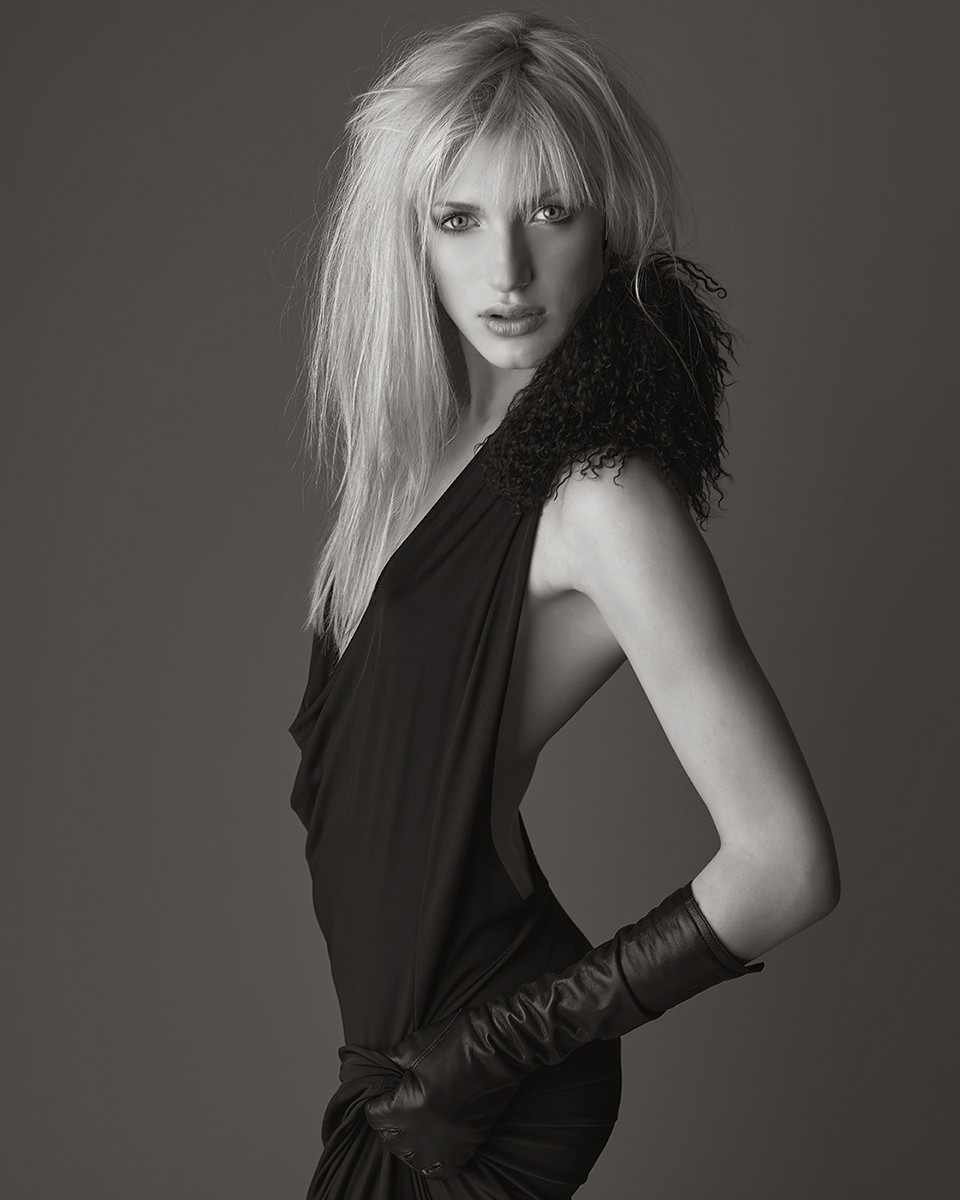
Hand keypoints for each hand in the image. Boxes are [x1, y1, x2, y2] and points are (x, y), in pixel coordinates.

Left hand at [363, 1006, 524, 1179]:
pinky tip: (431, 1140)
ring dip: (408, 1143)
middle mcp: (428, 1131)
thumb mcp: (414, 1045)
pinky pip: (441, 1169)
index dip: (377, 1102)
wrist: (500, 1046)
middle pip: (392, 1142)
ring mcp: (449, 1141)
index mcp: (411, 1106)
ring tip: (412, 1122)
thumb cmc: (459, 1039)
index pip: (376, 1117)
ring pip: (414, 1160)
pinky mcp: (468, 1144)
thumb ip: (388, 1063)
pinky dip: (432, 1160)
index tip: (382, 1093)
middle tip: (396, 1103)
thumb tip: (372, 1072)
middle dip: (389, 1122)